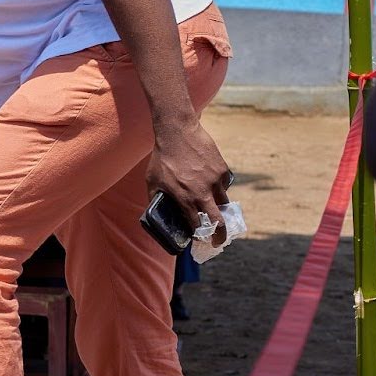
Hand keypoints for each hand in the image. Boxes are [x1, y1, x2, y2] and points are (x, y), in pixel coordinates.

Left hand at [147, 119, 232, 238]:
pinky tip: (209, 185)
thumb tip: (156, 212)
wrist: (178, 133)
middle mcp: (203, 193)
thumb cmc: (162, 158)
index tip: (199, 240)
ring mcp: (215, 181)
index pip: (198, 226)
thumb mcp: (152, 182)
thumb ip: (156, 199)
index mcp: (185, 199)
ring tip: (212, 210)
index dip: (200, 236)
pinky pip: (224, 186)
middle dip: (220, 235)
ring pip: (223, 203)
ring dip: (219, 210)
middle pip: (218, 221)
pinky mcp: (222, 170)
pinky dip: (218, 190)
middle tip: (218, 242)